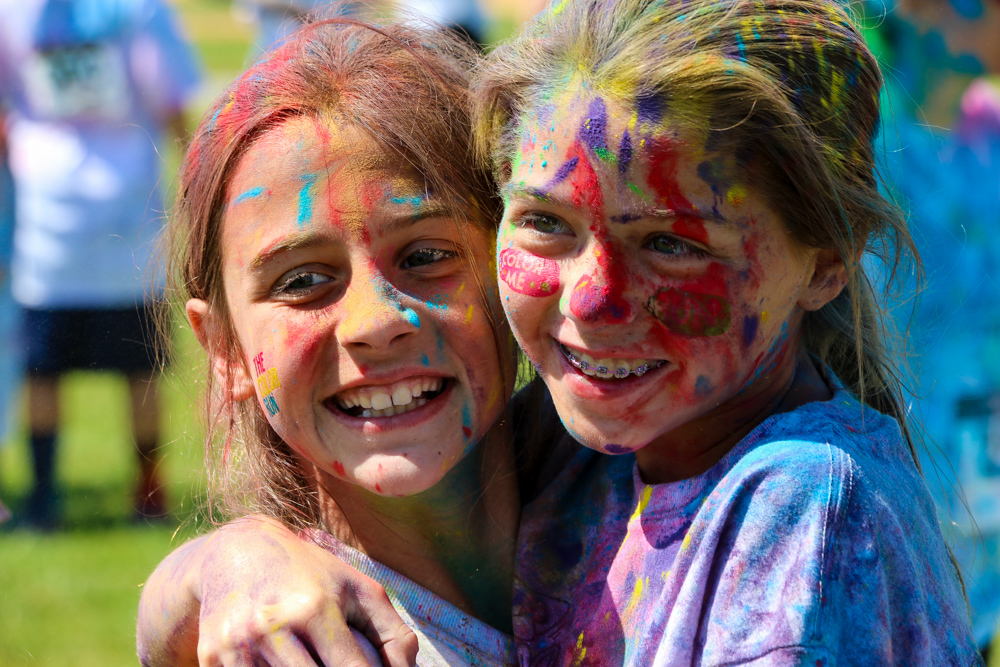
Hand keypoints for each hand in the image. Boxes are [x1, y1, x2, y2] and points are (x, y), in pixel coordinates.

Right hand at [137, 516, 417, 666]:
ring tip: (316, 662)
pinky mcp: (211, 659)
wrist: (236, 555)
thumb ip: (393, 636)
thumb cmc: (312, 577)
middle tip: (340, 666)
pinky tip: (288, 663)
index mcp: (315, 607)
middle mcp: (273, 627)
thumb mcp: (358, 590)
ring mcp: (237, 647)